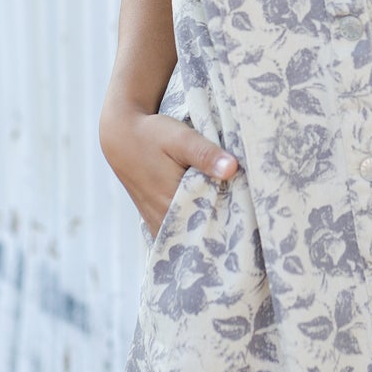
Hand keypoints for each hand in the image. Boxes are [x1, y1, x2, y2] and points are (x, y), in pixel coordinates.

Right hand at [98, 106, 239, 236]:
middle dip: (221, 231)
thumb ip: (206, 154)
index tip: (249, 222)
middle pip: (199, 235)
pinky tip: (208, 220)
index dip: (230, 225)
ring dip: (206, 231)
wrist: (121, 136)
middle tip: (246, 226)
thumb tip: (232, 168)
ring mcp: (156, 221)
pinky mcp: (154, 218)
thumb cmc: (152, 135)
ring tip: (230, 225)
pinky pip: (176, 231)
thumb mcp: (181, 138)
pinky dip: (191, 228)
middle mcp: (162, 218)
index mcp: (171, 203)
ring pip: (187, 236)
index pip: (209, 226)